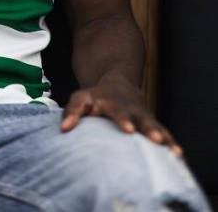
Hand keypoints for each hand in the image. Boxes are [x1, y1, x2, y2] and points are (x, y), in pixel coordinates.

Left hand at [61, 74, 182, 155]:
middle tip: (155, 138)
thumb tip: (64, 129)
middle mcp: (130, 108)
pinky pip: (162, 133)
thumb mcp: (82, 97)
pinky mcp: (151, 124)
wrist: (118, 85)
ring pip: (154, 125)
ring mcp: (142, 116)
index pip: (116, 110)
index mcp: (112, 102)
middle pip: (140, 117)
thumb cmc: (96, 97)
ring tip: (170, 148)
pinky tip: (178, 155)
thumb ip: (72, 110)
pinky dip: (170, 142)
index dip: (123, 119)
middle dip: (148, 128)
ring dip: (162, 136)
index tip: (129, 129)